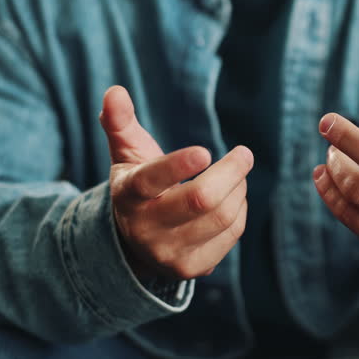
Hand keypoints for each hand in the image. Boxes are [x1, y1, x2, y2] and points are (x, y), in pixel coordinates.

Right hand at [99, 86, 252, 279]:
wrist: (135, 243)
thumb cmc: (139, 184)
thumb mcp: (127, 155)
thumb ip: (120, 122)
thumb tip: (114, 91)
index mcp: (129, 195)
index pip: (150, 181)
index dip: (177, 166)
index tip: (205, 151)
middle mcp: (146, 230)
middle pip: (202, 200)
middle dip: (231, 172)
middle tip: (244, 153)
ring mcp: (170, 254)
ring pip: (223, 216)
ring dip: (238, 189)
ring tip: (235, 175)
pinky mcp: (193, 268)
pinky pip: (233, 232)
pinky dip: (240, 209)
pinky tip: (231, 200)